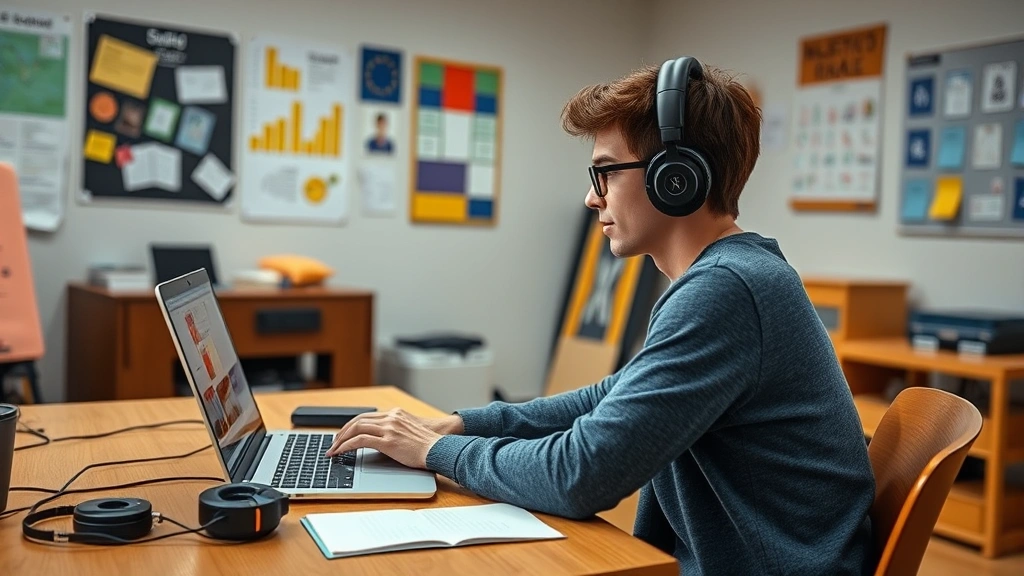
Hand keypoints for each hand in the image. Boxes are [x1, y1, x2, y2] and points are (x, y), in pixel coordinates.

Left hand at [324, 408, 462, 468]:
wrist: (440, 448)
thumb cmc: (428, 445)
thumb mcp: (411, 431)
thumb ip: (396, 431)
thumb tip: (382, 441)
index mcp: (396, 414)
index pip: (367, 416)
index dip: (352, 425)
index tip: (344, 434)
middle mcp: (391, 418)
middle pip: (358, 420)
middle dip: (343, 432)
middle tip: (334, 442)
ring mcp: (389, 428)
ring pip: (356, 428)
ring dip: (341, 439)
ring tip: (334, 449)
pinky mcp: (388, 440)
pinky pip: (360, 440)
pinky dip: (346, 446)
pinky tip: (340, 452)